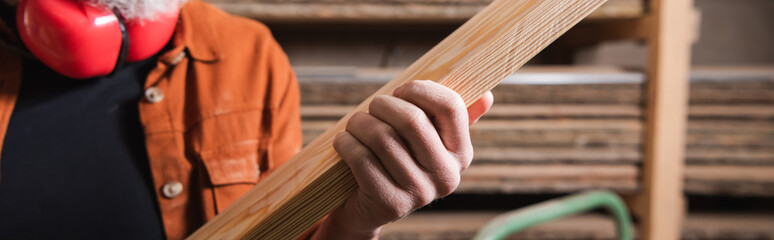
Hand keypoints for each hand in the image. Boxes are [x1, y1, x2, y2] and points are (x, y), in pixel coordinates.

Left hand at [311, 80, 492, 238]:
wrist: (368, 206)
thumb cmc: (396, 159)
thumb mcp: (425, 140)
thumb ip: (451, 118)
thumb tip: (486, 96)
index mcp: (461, 154)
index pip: (451, 107)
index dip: (420, 90)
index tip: (400, 91)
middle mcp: (447, 176)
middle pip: (412, 120)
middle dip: (384, 105)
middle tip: (372, 107)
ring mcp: (419, 193)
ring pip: (382, 138)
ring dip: (360, 123)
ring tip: (355, 124)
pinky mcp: (390, 204)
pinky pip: (363, 160)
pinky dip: (347, 144)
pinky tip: (345, 142)